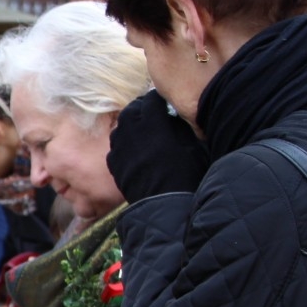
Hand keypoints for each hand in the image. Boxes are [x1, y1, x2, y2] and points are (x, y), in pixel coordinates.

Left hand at [107, 90, 208, 204]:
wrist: (167, 207)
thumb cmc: (186, 175)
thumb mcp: (191, 145)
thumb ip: (178, 126)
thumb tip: (170, 117)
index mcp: (152, 123)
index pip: (151, 100)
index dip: (158, 99)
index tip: (164, 101)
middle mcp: (132, 132)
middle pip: (131, 111)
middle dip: (141, 109)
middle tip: (151, 113)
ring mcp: (120, 149)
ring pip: (120, 128)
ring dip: (129, 126)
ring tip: (141, 130)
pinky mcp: (115, 165)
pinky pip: (115, 148)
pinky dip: (122, 144)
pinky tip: (132, 150)